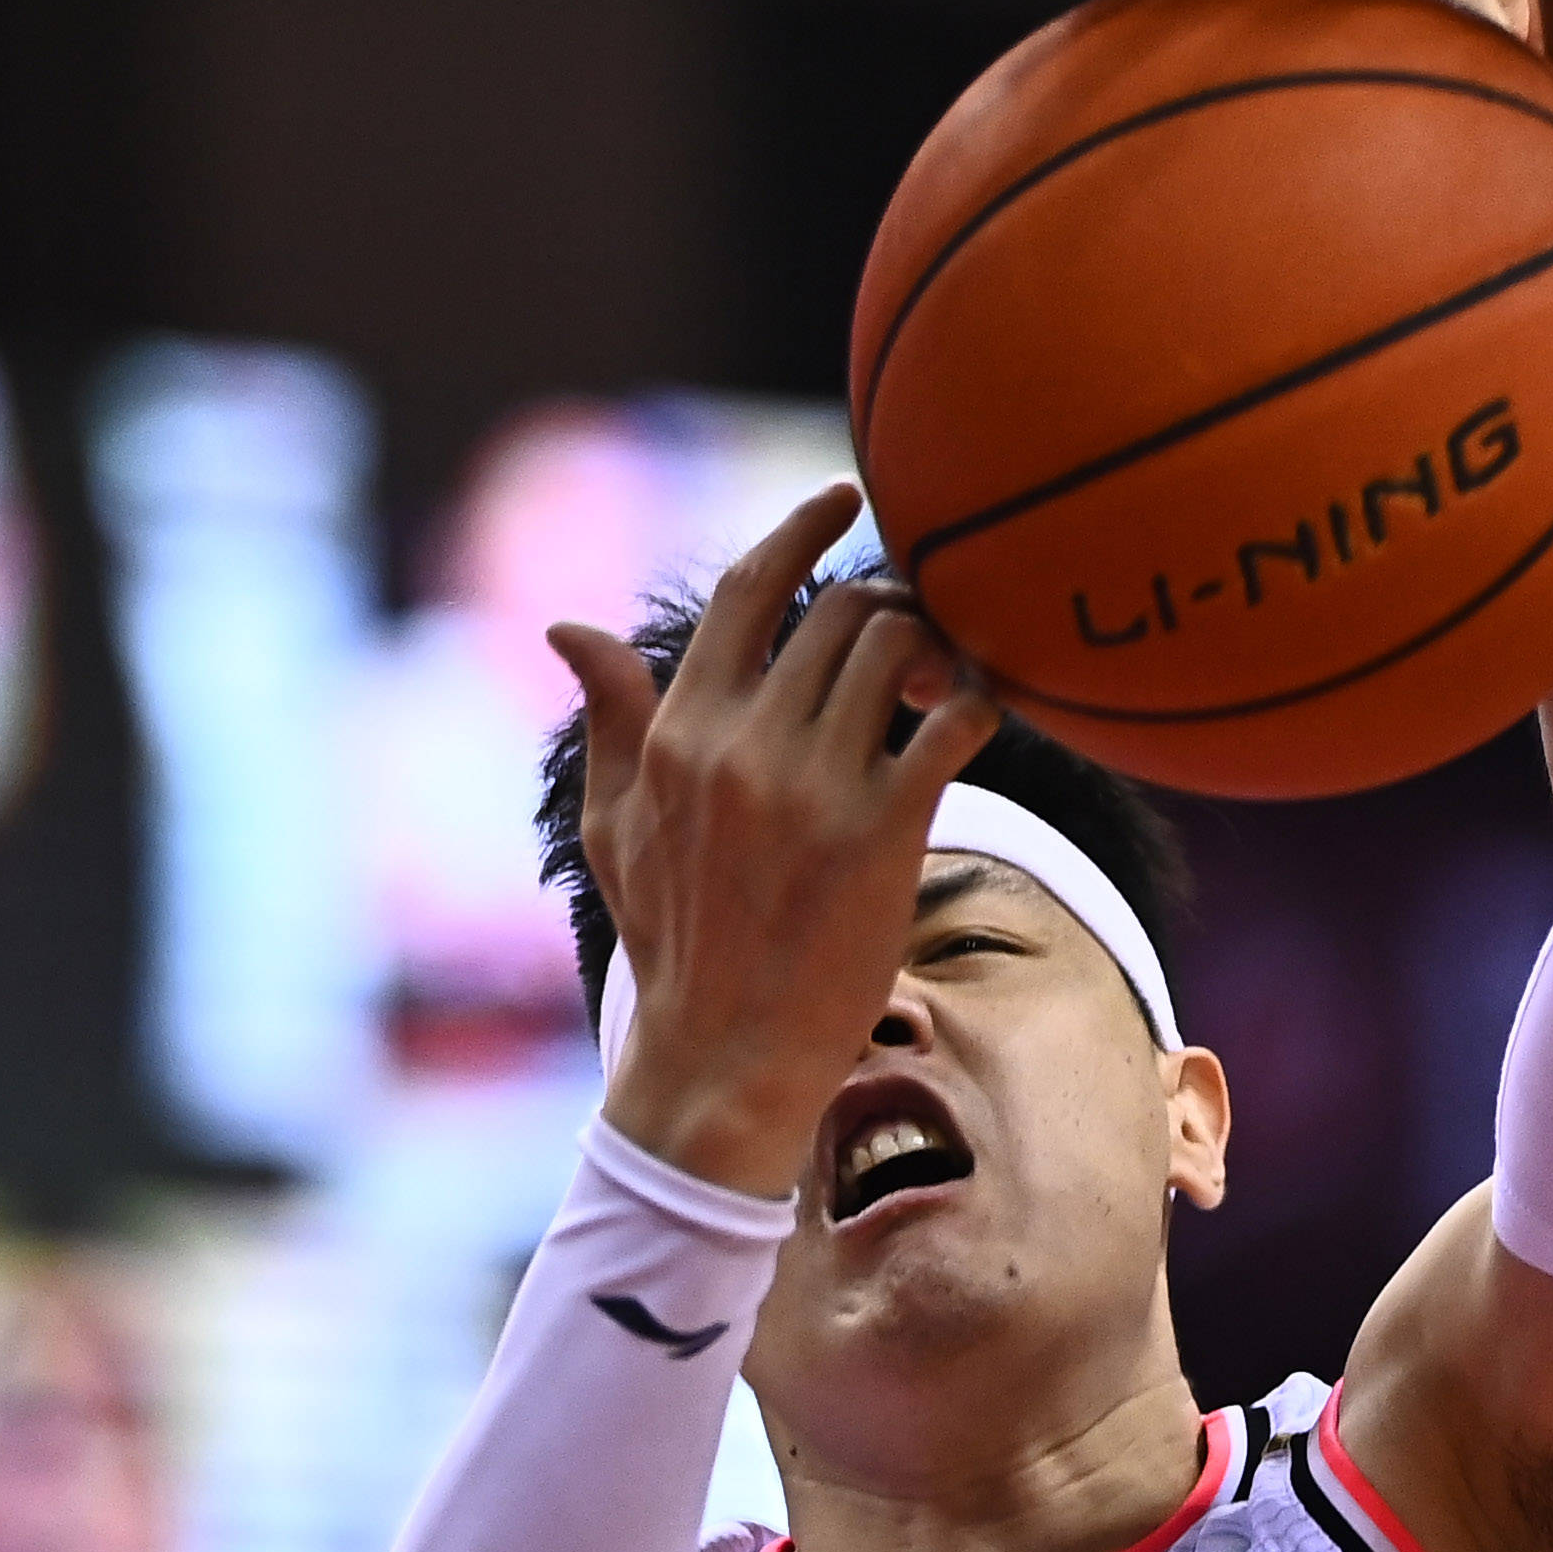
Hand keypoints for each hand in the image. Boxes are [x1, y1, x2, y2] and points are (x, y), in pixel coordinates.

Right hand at [551, 488, 998, 1199]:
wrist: (725, 1055)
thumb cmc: (674, 942)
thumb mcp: (618, 826)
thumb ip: (610, 720)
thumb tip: (568, 628)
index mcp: (680, 730)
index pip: (745, 591)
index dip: (800, 530)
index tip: (843, 497)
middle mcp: (743, 742)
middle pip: (838, 611)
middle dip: (887, 606)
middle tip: (915, 638)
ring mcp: (813, 784)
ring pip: (897, 649)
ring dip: (934, 649)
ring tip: (938, 686)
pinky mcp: (883, 832)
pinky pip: (955, 725)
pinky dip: (983, 703)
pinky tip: (984, 717)